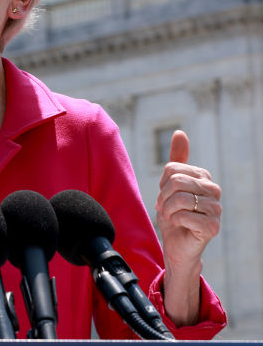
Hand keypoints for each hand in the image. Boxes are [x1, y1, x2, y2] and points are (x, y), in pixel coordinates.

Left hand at [155, 129, 221, 324]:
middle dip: (163, 196)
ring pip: (180, 197)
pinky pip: (184, 215)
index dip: (162, 184)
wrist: (176, 244)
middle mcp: (214, 191)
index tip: (164, 196)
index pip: (172, 169)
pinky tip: (178, 225)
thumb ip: (176, 160)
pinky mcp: (212, 227)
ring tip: (171, 216)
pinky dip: (174, 220)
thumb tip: (180, 132)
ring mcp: (216, 209)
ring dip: (167, 209)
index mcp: (204, 178)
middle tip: (164, 208)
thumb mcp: (170, 185)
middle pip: (176, 180)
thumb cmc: (174, 214)